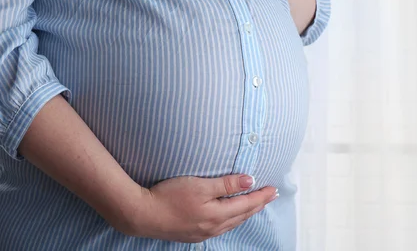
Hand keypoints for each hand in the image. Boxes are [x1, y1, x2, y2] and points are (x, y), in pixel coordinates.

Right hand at [127, 174, 277, 242]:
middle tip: (271, 196)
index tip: (274, 189)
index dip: (261, 196)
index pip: (247, 204)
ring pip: (232, 223)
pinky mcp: (193, 234)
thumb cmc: (169, 196)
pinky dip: (232, 219)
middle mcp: (213, 227)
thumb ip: (226, 184)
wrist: (143, 214)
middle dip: (258, 205)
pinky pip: (221, 227)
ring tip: (255, 205)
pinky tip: (230, 217)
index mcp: (217, 215)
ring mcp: (203, 233)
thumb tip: (250, 182)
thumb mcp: (200, 185)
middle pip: (242, 215)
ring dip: (246, 213)